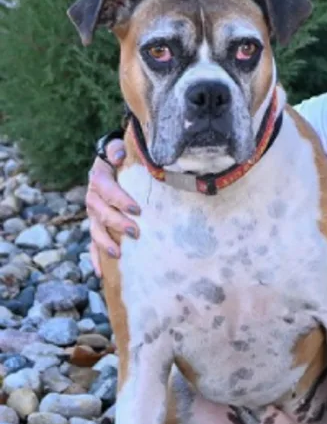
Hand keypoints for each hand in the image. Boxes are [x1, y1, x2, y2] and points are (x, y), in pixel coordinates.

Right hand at [86, 138, 140, 276]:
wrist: (111, 162)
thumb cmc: (121, 158)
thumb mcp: (119, 150)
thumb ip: (118, 151)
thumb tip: (118, 157)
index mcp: (99, 179)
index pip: (106, 189)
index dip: (120, 199)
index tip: (137, 209)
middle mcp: (93, 198)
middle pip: (100, 213)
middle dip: (117, 224)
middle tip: (136, 232)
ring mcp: (94, 215)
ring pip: (95, 230)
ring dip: (105, 243)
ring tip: (118, 253)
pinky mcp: (97, 227)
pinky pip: (93, 244)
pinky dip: (96, 258)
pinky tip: (101, 273)